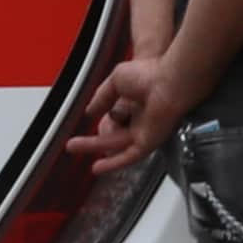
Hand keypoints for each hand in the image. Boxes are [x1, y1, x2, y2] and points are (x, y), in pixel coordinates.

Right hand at [61, 59, 175, 178]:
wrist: (170, 82)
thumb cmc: (151, 74)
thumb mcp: (117, 79)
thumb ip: (102, 96)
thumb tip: (90, 111)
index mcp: (137, 102)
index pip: (114, 117)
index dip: (102, 120)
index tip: (88, 121)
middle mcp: (141, 119)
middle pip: (111, 135)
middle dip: (90, 139)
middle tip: (72, 143)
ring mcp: (145, 131)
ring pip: (115, 145)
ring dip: (94, 147)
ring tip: (73, 147)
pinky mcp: (149, 142)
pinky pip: (128, 157)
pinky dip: (113, 164)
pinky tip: (98, 168)